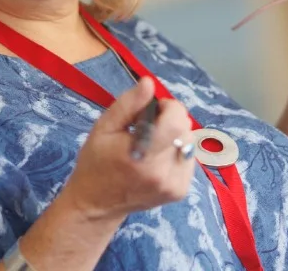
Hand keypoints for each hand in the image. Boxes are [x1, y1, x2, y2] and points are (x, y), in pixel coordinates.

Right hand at [62, 77, 196, 221]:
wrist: (96, 205)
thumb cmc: (96, 162)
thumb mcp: (104, 127)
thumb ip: (128, 104)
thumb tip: (150, 83)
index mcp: (142, 155)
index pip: (177, 120)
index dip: (169, 107)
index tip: (153, 109)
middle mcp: (163, 172)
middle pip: (186, 130)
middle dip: (171, 120)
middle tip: (148, 127)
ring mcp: (174, 185)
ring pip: (190, 143)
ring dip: (175, 137)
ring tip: (152, 145)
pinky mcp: (180, 192)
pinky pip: (189, 159)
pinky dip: (177, 153)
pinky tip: (158, 158)